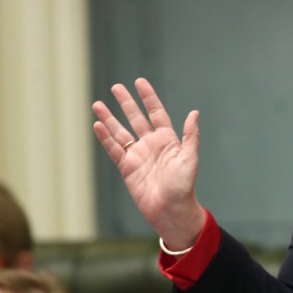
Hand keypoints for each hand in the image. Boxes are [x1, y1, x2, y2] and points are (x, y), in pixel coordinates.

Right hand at [92, 78, 205, 249]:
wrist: (170, 210)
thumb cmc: (184, 185)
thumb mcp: (190, 158)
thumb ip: (190, 136)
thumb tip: (194, 113)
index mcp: (168, 140)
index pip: (156, 113)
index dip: (148, 97)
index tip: (139, 82)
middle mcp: (151, 144)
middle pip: (136, 118)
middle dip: (126, 103)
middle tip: (116, 87)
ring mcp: (138, 155)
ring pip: (120, 132)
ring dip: (109, 118)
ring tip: (98, 104)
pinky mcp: (127, 168)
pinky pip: (114, 149)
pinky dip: (105, 137)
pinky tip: (97, 125)